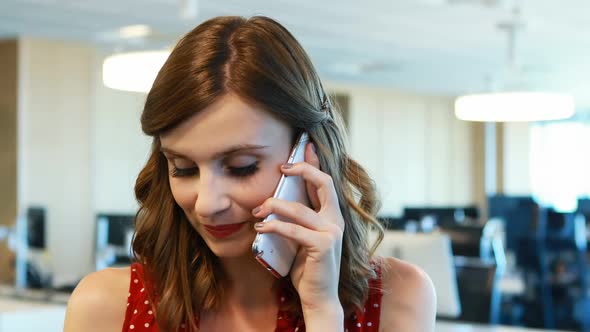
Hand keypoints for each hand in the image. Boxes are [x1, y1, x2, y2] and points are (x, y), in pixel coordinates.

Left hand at [252, 142, 343, 311]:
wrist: (319, 296)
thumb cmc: (307, 267)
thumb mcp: (300, 237)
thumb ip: (295, 219)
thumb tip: (273, 200)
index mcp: (332, 215)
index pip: (324, 182)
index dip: (314, 163)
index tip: (302, 147)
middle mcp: (336, 220)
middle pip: (323, 183)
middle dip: (302, 170)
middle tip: (281, 168)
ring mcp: (332, 232)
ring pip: (300, 208)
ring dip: (274, 206)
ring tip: (257, 211)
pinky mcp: (323, 245)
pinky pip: (294, 229)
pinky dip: (275, 226)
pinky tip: (261, 228)